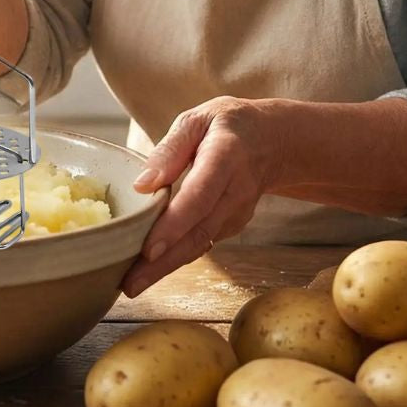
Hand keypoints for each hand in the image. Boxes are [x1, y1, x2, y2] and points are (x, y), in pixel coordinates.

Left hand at [121, 97, 287, 297]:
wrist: (275, 141)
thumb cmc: (227, 126)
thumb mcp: (197, 120)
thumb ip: (169, 149)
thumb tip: (142, 185)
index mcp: (225, 157)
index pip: (199, 196)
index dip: (175, 224)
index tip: (149, 250)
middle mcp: (235, 192)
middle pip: (198, 232)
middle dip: (164, 262)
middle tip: (131, 285)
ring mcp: (237, 213)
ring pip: (200, 245)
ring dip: (166, 268)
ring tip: (132, 284)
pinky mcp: (231, 225)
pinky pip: (201, 243)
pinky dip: (176, 258)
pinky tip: (149, 269)